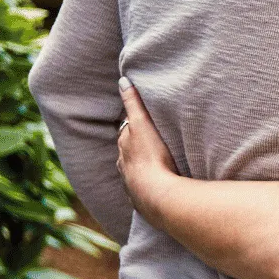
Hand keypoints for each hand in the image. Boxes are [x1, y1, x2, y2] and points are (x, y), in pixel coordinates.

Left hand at [114, 77, 179, 222]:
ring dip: (140, 164)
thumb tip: (122, 81)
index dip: (134, 124)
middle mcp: (124, 164)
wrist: (156, 194)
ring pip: (134, 169)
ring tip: (153, 161)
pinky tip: (156, 184)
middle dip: (135, 144)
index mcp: (124, 146)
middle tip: (148, 138)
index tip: (141, 119)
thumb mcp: (142, 125)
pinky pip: (143, 186)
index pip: (127, 130)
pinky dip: (147, 182)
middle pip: (128, 150)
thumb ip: (133, 103)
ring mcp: (132, 182)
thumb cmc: (150, 157)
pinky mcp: (142, 198)